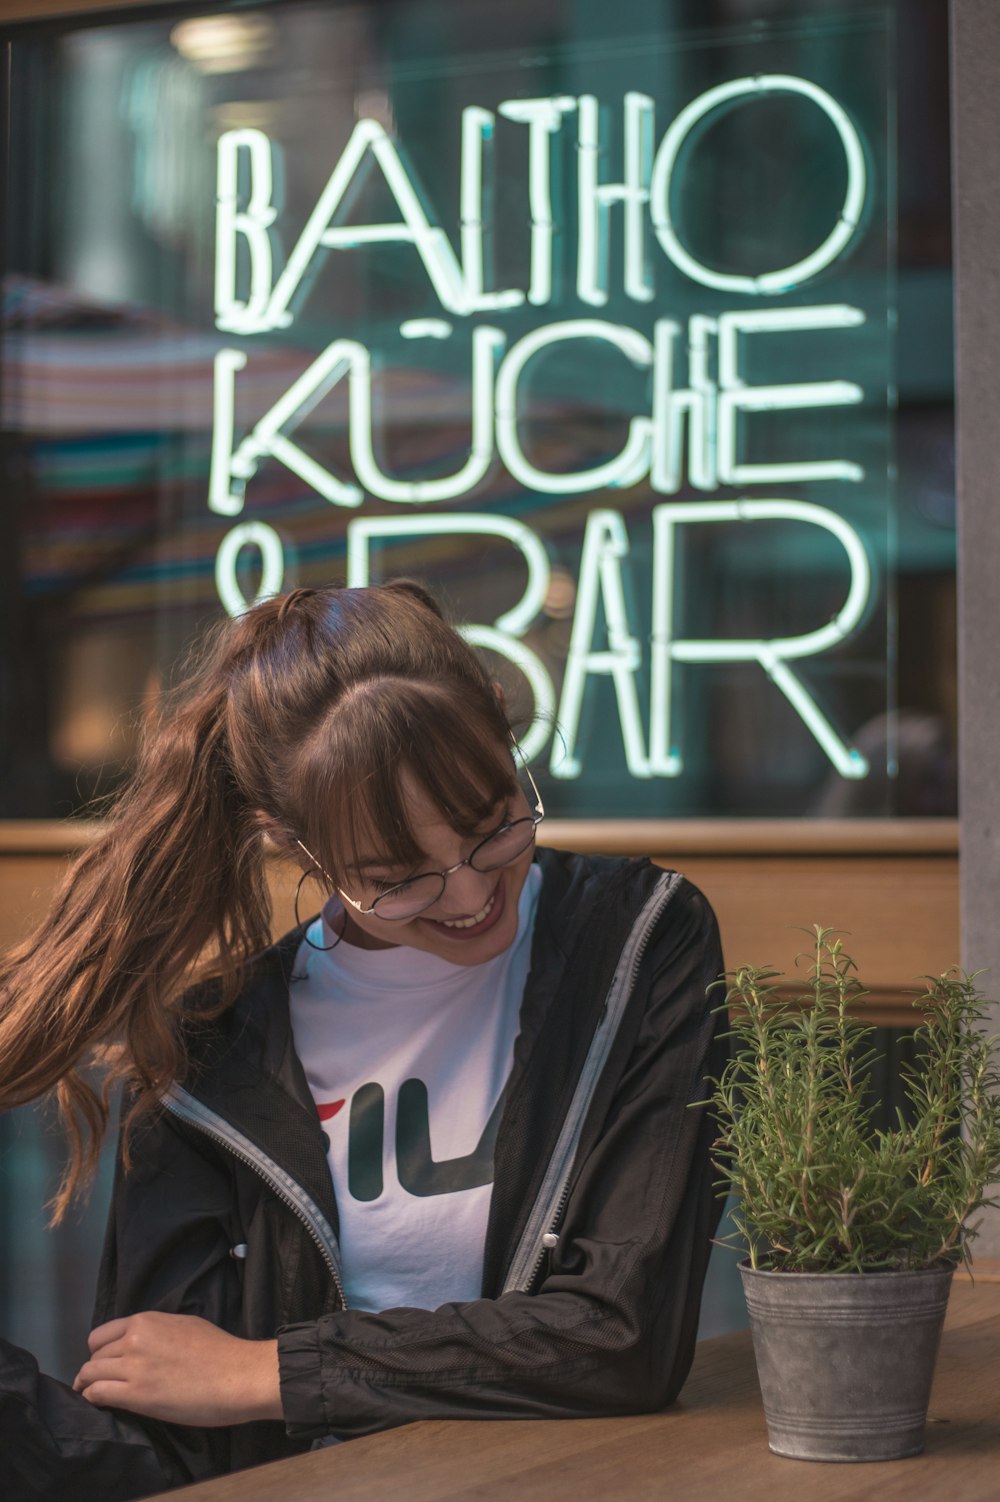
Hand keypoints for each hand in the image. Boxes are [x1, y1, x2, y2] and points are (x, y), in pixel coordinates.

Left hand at [72, 1311, 281, 1425]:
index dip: (99, 1351)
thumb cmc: (220, 1351)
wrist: (237, 1375)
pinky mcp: (136, 1395)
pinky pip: (98, 1393)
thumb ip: (157, 1331)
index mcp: (146, 1321)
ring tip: (92, 1396)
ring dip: (88, 1386)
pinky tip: (100, 1404)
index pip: (101, 1335)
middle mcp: (135, 1339)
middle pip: (94, 1356)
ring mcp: (134, 1367)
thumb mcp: (184, 1325)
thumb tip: (143, 1343)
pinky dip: (93, 1399)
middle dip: (95, 1370)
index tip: (104, 1363)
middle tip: (100, 1384)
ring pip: (90, 1374)